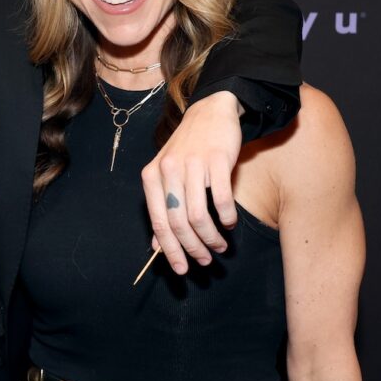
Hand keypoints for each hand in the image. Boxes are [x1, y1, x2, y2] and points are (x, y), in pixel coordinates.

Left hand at [139, 91, 241, 274]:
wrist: (210, 111)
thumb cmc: (188, 148)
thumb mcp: (168, 175)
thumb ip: (162, 207)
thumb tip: (156, 244)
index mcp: (152, 176)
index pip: (158, 222)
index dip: (170, 250)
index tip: (181, 269)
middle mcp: (168, 171)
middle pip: (178, 223)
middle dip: (192, 248)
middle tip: (206, 260)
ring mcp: (192, 165)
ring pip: (198, 215)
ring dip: (211, 237)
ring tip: (220, 246)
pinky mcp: (216, 159)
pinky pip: (221, 199)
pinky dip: (226, 217)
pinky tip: (229, 223)